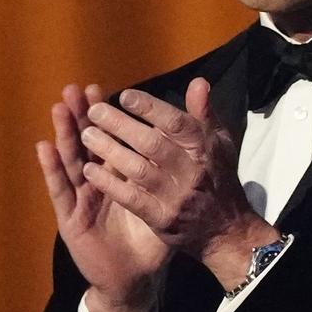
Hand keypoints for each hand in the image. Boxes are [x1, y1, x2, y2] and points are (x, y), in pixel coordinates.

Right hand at [36, 84, 169, 311]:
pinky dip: (51, 168)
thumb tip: (200, 143)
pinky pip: (60, 190)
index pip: (113, 139)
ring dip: (65, 133)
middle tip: (78, 88)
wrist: (136, 277)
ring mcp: (82, 198)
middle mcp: (98, 182)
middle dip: (82, 116)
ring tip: (59, 106)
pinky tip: (43, 147)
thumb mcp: (170, 201)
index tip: (105, 89)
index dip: (108, 115)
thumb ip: (179, 173)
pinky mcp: (71, 218)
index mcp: (121, 175)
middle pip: (88, 143)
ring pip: (72, 160)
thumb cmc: (152, 238)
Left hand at [77, 77, 277, 287]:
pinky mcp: (162, 219)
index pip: (176, 123)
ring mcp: (176, 197)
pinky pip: (131, 199)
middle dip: (121, 125)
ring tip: (86, 135)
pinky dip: (109, 184)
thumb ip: (204, 114)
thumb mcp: (219, 143)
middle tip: (94, 111)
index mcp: (205, 148)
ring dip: (110, 151)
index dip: (150, 108)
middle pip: (152, 144)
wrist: (224, 228)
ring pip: (138, 170)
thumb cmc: (217, 177)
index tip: (124, 96)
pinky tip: (90, 171)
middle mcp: (192, 171)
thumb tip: (198, 82)